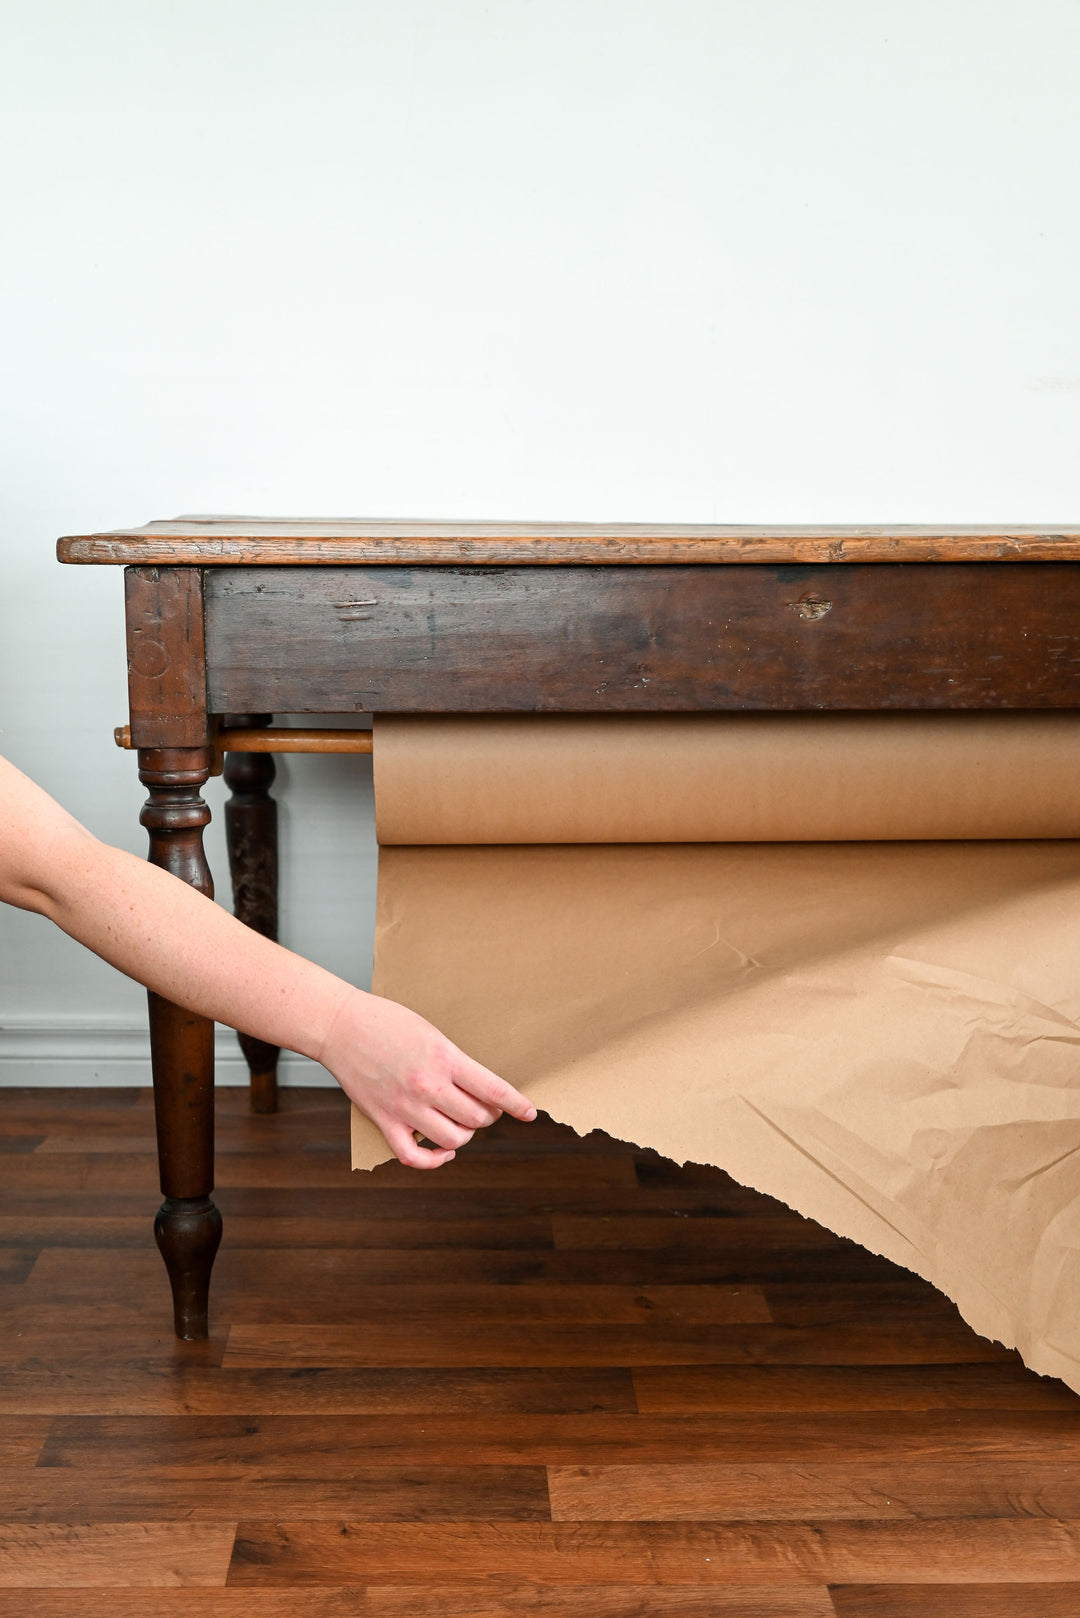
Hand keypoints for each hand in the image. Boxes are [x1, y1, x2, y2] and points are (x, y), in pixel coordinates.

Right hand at [320, 988, 536, 1168]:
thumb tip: (479, 1088)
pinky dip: (433, 1160)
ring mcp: (405, 1107)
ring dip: (464, 1136)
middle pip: (477, 1119)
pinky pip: (414, 1156)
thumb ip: (455, 1061)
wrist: (341, 1026)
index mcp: (445, 1059)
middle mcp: (428, 1086)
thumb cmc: (386, 1022)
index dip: (517, 1105)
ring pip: (453, 1140)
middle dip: (488, 1116)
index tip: (529, 1112)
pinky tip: (442, 1151)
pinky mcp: (384, 1120)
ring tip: (461, 1123)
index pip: (494, 1090)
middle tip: (484, 1108)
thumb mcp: (432, 1033)